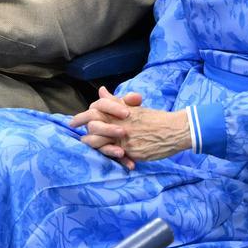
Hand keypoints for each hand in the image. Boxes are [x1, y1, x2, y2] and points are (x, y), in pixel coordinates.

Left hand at [71, 87, 190, 168]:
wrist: (175, 129)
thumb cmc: (155, 118)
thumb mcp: (134, 108)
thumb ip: (115, 101)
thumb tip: (101, 90)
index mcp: (121, 111)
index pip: (95, 111)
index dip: (82, 117)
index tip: (73, 122)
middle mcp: (120, 123)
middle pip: (94, 127)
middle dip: (82, 132)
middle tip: (74, 136)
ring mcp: (125, 138)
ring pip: (100, 143)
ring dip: (92, 146)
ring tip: (87, 147)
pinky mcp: (132, 151)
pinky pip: (117, 156)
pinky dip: (111, 156)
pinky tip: (108, 157)